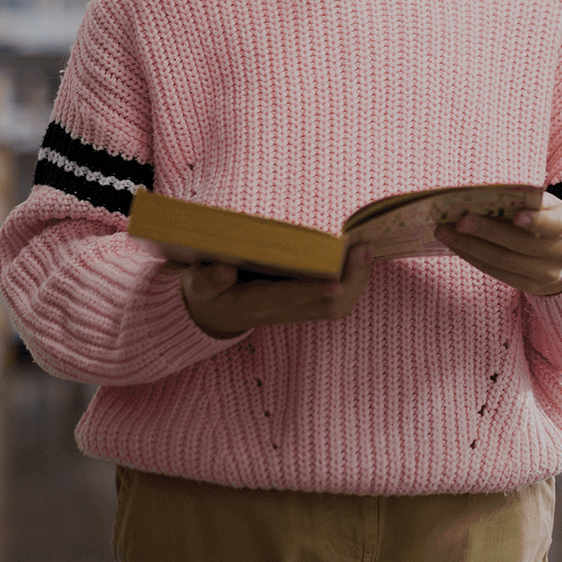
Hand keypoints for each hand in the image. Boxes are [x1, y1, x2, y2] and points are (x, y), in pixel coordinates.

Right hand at [179, 244, 373, 338]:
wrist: (216, 314)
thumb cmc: (207, 293)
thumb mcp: (196, 287)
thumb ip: (205, 280)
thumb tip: (223, 269)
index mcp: (255, 306)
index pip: (288, 300)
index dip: (312, 292)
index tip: (336, 282)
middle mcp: (284, 311)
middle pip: (328, 307)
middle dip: (351, 282)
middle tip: (363, 249)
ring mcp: (300, 308)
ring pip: (338, 303)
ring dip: (357, 278)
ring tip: (366, 248)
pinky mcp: (308, 301)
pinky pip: (339, 294)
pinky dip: (353, 275)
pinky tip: (360, 253)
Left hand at [433, 192, 561, 295]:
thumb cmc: (552, 220)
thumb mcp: (552, 206)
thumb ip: (531, 201)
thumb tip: (488, 195)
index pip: (554, 225)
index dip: (536, 220)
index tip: (515, 215)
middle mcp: (561, 253)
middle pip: (520, 244)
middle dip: (487, 232)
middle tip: (459, 221)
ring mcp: (546, 275)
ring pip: (503, 261)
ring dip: (470, 246)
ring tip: (445, 232)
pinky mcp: (529, 286)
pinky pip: (497, 272)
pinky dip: (474, 257)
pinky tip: (456, 246)